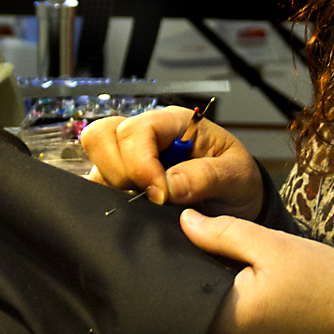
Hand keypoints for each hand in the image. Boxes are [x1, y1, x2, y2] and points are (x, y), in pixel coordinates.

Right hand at [81, 107, 263, 217]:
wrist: (238, 203)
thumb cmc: (238, 180)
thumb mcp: (237, 176)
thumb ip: (206, 177)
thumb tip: (169, 185)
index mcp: (175, 122)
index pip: (136, 129)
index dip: (140, 163)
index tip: (160, 195)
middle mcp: (147, 135)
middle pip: (102, 135)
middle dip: (119, 173)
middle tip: (150, 198)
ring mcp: (129, 157)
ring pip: (95, 161)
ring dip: (113, 187)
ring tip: (147, 204)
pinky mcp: (121, 180)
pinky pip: (97, 185)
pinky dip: (109, 199)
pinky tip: (137, 210)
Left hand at [179, 209, 333, 333]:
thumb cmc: (322, 281)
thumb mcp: (272, 245)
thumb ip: (223, 233)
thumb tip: (185, 221)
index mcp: (227, 322)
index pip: (186, 290)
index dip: (192, 262)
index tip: (208, 244)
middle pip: (200, 308)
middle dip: (210, 281)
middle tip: (233, 256)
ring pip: (218, 322)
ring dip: (227, 300)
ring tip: (250, 275)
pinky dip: (242, 317)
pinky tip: (262, 298)